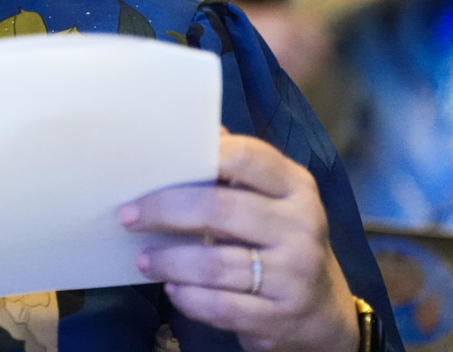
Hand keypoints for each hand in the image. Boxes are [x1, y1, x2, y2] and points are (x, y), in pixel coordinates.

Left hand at [118, 130, 357, 351]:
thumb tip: (181, 135)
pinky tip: (172, 289)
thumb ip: (233, 170)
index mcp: (295, 186)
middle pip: (218, 208)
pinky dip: (189, 298)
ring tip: (143, 259)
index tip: (153, 166)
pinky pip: (221, 306)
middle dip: (164, 210)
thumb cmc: (280, 240)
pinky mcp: (281, 317)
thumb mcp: (270, 200)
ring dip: (169, 261)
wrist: (324, 310)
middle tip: (128, 216)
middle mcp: (300, 226)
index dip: (196, 157)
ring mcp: (294, 274)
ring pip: (215, 264)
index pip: (244, 157)